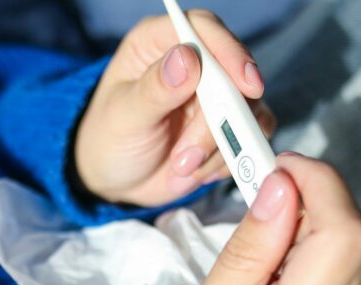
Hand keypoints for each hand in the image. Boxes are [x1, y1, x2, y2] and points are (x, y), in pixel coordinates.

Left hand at [74, 10, 275, 206]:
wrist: (116, 180)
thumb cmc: (110, 139)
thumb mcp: (125, 116)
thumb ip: (155, 88)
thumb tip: (187, 58)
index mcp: (158, 43)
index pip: (202, 29)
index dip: (229, 51)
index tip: (246, 86)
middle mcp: (193, 62)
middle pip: (233, 75)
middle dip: (216, 124)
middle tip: (185, 158)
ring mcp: (215, 95)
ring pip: (247, 110)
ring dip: (219, 148)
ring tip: (181, 168)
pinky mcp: (229, 124)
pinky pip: (251, 137)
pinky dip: (228, 160)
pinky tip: (198, 171)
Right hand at [160, 153, 360, 284]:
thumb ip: (245, 256)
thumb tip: (280, 189)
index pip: (344, 232)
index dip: (320, 182)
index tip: (279, 166)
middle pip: (351, 237)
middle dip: (308, 203)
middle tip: (259, 200)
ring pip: (350, 258)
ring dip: (308, 240)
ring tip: (259, 271)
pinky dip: (315, 270)